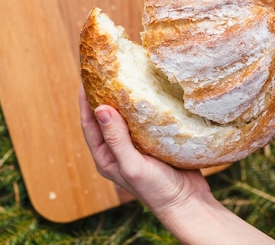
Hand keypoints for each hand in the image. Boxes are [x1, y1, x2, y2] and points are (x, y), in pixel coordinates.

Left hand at [78, 86, 209, 213]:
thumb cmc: (158, 190)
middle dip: (104, 95)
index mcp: (106, 157)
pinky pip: (145, 120)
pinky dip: (144, 106)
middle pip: (106, 118)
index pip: (89, 123)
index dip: (85, 100)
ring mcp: (137, 146)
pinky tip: (149, 92)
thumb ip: (116, 139)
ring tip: (126, 76)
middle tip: (106, 71)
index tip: (85, 77)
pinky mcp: (155, 143)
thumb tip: (100, 108)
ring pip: (126, 117)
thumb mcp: (132, 165)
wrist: (189, 204)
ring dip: (125, 99)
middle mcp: (118, 151)